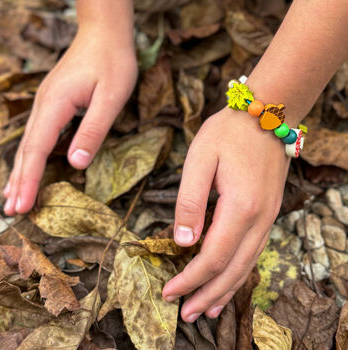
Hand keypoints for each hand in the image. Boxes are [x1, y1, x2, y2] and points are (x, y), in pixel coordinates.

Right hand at [3, 25, 136, 215]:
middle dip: (20, 181)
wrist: (105, 35)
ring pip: (29, 143)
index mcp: (55, 105)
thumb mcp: (110, 99)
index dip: (29, 180)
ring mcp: (47, 104)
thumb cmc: (112, 64)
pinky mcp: (55, 104)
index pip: (37, 150)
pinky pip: (39, 135)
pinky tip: (31, 166)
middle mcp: (45, 106)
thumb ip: (93, 131)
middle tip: (13, 211)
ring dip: (22, 171)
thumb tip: (75, 163)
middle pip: (27, 149)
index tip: (21, 205)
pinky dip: (32, 156)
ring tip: (14, 195)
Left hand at [162, 107, 289, 321]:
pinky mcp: (268, 213)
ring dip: (224, 291)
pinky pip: (254, 253)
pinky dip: (239, 273)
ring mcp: (268, 218)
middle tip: (185, 314)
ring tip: (206, 310)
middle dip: (206, 295)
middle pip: (231, 270)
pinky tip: (229, 283)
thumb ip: (189, 202)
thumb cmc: (227, 133)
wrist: (266, 115)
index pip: (212, 257)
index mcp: (240, 207)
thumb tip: (183, 242)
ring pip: (246, 266)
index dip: (190, 279)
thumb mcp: (199, 161)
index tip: (169, 291)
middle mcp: (259, 219)